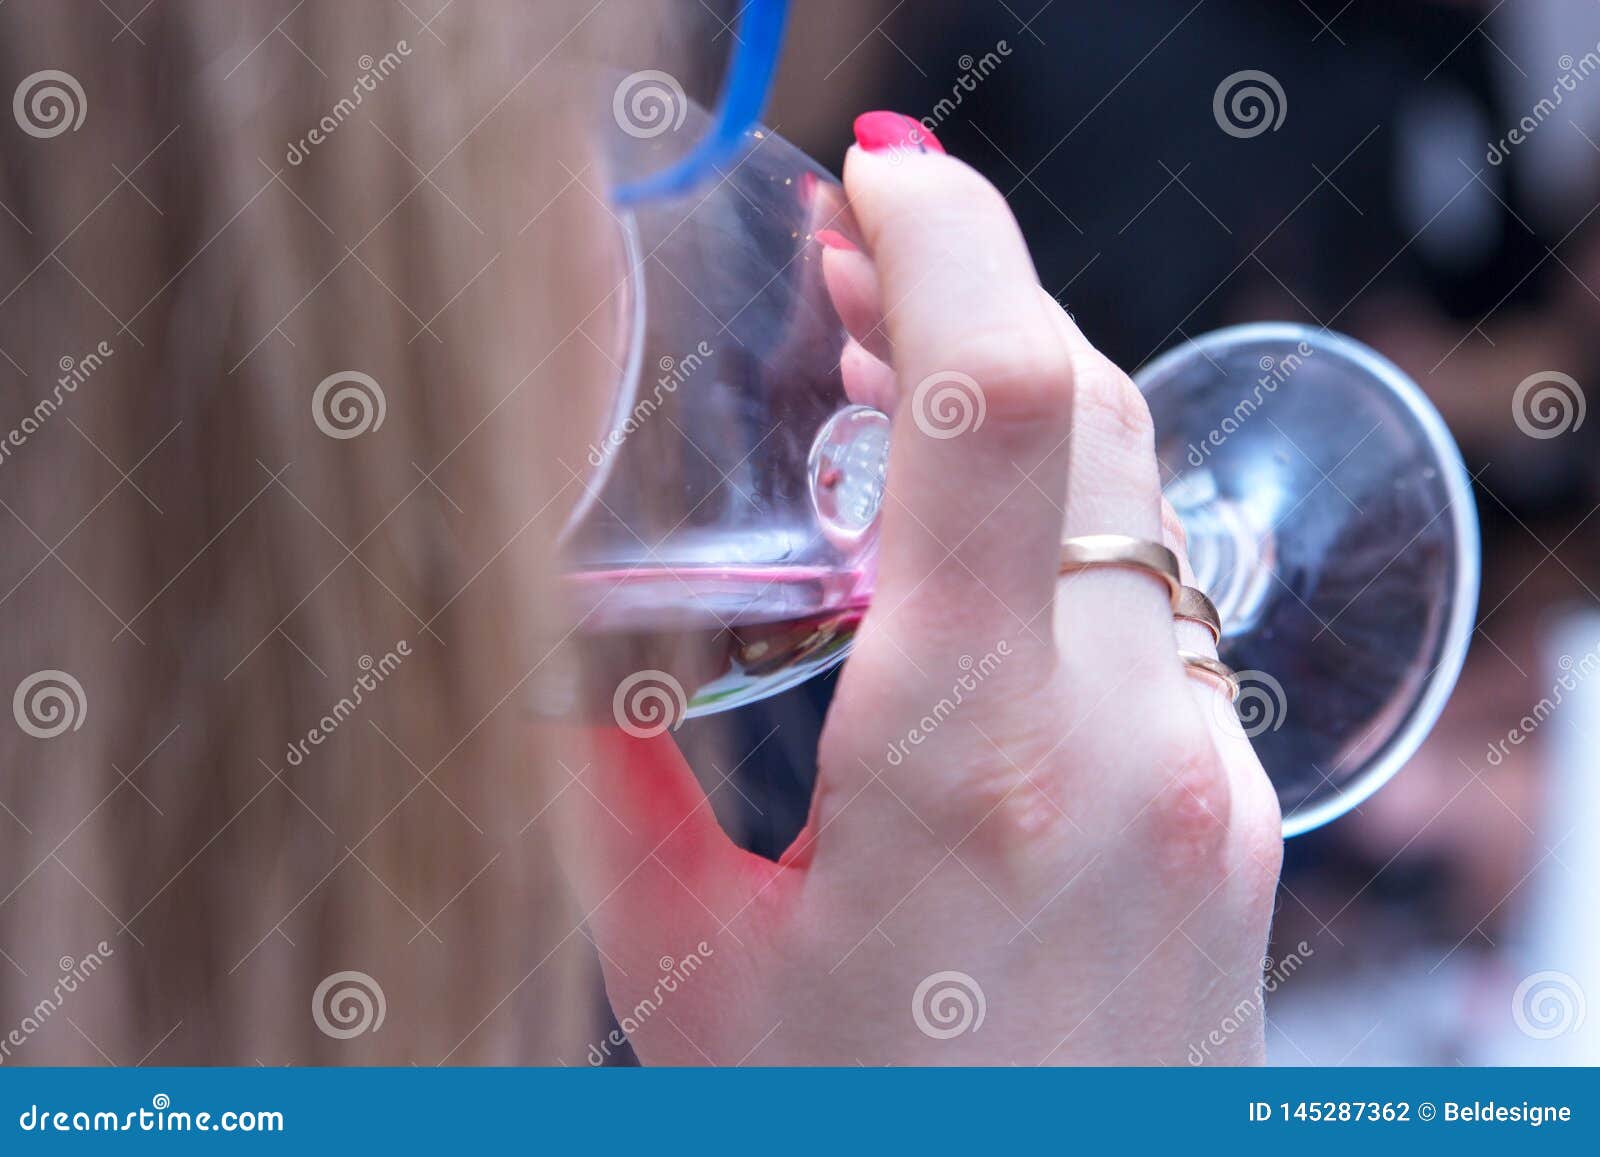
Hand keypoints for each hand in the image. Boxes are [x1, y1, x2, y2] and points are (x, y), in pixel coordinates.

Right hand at [566, 118, 1282, 1065]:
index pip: (999, 415)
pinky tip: (977, 546)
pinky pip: (1160, 594)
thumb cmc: (855, 1145)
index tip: (883, 182)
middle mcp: (1127, 753)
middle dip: (974, 299)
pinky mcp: (1230, 806)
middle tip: (857, 265)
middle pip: (1089, 413)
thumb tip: (552, 669)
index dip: (949, 248)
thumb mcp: (689, 973)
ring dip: (1021, 407)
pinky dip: (1068, 522)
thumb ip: (607, 798)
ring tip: (890, 384)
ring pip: (1137, 494)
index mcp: (966, 771)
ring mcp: (1205, 777)